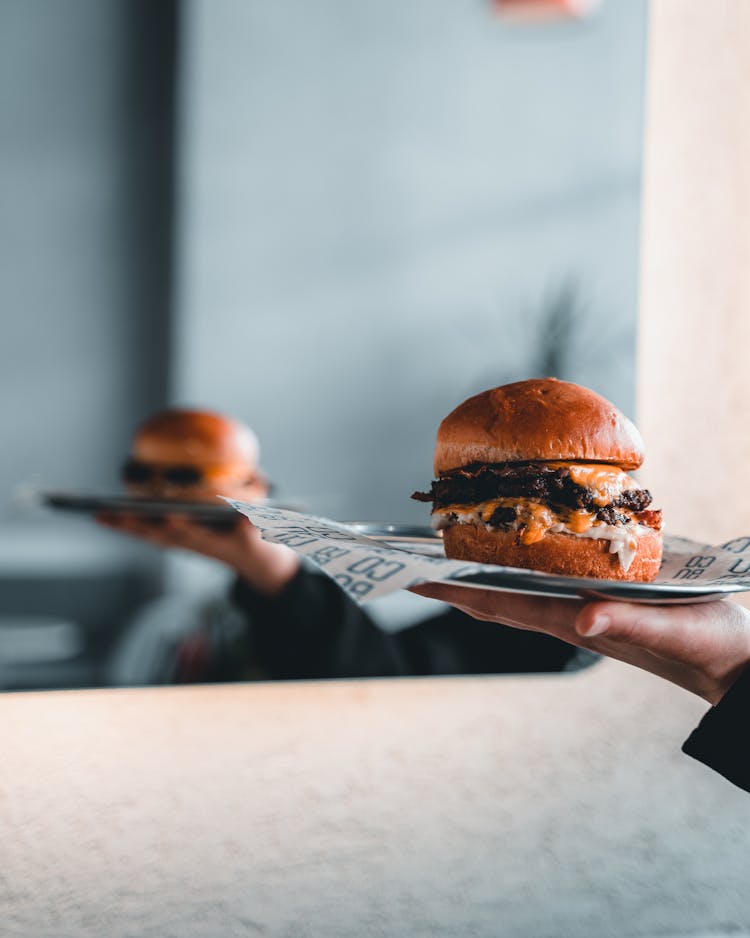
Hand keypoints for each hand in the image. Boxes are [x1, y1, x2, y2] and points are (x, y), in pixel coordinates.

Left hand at [98, 513, 298, 596]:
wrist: (254, 561)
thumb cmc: (259, 538)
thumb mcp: (265, 529)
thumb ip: (256, 520)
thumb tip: (248, 510)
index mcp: (217, 542)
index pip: (197, 533)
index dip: (183, 526)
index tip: (169, 516)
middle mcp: (195, 544)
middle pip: (162, 534)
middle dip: (138, 525)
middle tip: (114, 514)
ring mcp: (184, 544)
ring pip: (150, 534)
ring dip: (125, 527)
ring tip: (99, 514)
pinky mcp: (177, 540)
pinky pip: (148, 533)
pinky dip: (127, 526)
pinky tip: (108, 517)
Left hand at [409, 583, 749, 705]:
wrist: (737, 666)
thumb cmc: (709, 646)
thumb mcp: (671, 628)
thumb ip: (627, 624)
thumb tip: (578, 622)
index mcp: (576, 620)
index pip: (501, 603)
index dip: (456, 591)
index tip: (415, 579)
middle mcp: (569, 619)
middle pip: (495, 602)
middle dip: (452, 587)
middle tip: (411, 571)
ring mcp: (581, 616)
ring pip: (514, 599)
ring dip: (476, 584)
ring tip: (444, 568)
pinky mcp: (599, 610)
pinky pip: (542, 592)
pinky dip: (514, 579)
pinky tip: (511, 569)